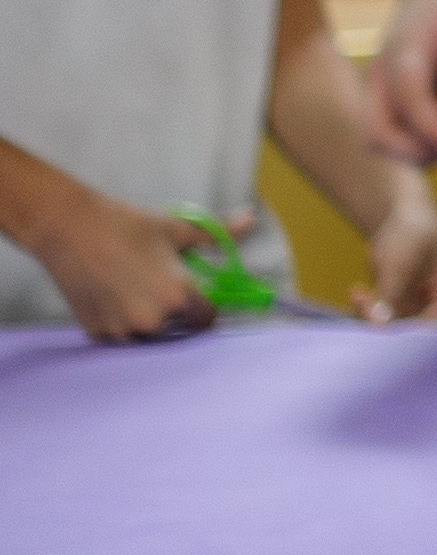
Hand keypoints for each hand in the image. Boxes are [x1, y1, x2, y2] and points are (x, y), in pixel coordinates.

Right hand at [29, 184, 220, 344]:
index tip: (198, 294)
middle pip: (177, 328)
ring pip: (147, 334)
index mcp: (177, 297)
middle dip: (176, 312)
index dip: (206, 305)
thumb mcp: (177, 228)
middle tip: (160, 286)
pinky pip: (119, 334)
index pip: (207, 318)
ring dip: (148, 319)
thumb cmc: (126, 225)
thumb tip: (251, 220)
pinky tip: (113, 295)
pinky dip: (121, 321)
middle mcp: (151, 320)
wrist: (67, 227)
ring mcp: (120, 330)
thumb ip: (217, 233)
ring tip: (135, 288)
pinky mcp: (95, 332)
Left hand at [358, 186, 436, 323]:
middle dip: (381, 321)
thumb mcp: (400, 262)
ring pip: (392, 329)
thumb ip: (390, 295)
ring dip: (370, 314)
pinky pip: (383, 321)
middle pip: (410, 334)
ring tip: (358, 292)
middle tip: (361, 298)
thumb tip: (379, 325)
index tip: (375, 321)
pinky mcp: (405, 310)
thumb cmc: (413, 231)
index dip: (401, 332)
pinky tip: (359, 292)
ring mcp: (424, 311)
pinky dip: (368, 310)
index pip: (430, 330)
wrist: (406, 215)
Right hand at [368, 0, 436, 166]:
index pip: (408, 96)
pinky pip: (391, 138)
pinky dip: (420, 145)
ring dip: (422, 152)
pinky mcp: (382, 103)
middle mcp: (378, 76)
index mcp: (404, 51)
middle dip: (418, 152)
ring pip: (380, 142)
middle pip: (376, 133)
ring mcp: (375, 92)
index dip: (433, 127)